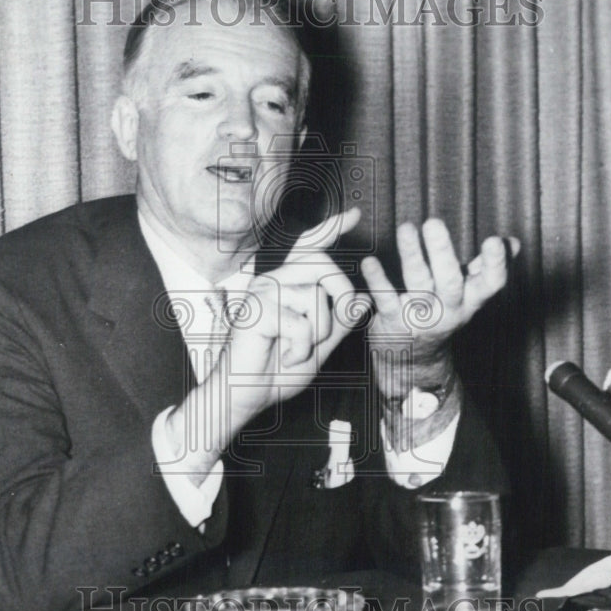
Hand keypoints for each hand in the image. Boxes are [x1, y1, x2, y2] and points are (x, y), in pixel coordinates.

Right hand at [223, 207, 361, 418]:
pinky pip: (301, 324)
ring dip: (317, 335)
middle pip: (324, 265)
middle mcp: (273, 280)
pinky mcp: (257, 310)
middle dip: (340, 297)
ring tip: (295, 350)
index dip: (331, 228)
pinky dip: (301, 349)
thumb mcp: (319, 346)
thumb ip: (341, 323)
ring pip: (316, 298)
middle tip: (326, 332)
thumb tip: (365, 299)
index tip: (354, 214)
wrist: (246, 396)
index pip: (310, 247)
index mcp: (287, 284)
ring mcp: (263, 292)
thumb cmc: (276, 371)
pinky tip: (284, 356)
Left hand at [362, 219, 519, 398]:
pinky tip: (369, 262)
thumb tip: (512, 242)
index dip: (495, 264)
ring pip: (418, 285)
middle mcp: (448, 309)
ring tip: (406, 228)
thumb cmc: (442, 313)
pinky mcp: (393, 322)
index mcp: (470, 300)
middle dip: (442, 252)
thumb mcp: (468, 295)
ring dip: (412, 255)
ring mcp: (420, 317)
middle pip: (450, 281)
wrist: (414, 362)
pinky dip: (377, 281)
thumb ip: (486, 267)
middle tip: (433, 222)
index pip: (490, 283)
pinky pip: (386, 300)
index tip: (494, 241)